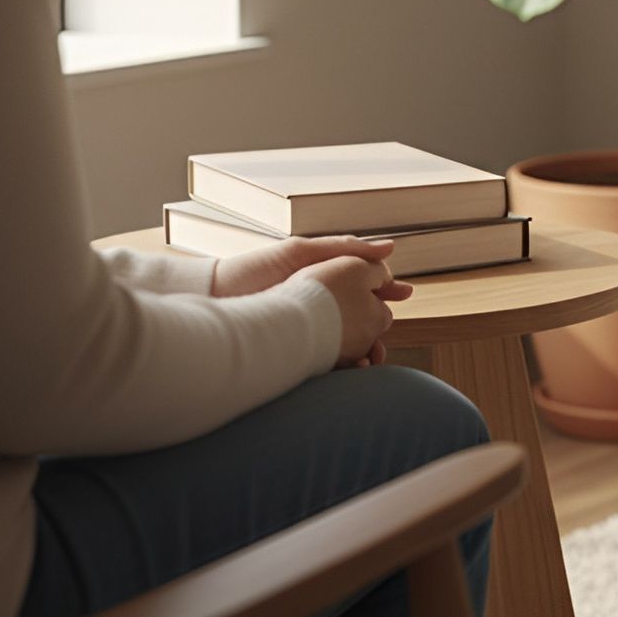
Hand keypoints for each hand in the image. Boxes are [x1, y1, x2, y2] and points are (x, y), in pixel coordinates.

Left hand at [212, 237, 412, 367]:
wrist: (212, 298)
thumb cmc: (252, 270)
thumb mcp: (301, 251)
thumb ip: (343, 248)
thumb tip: (389, 248)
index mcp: (319, 275)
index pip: (361, 282)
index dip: (385, 288)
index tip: (404, 294)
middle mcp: (315, 300)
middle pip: (358, 314)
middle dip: (378, 326)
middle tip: (391, 335)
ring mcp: (304, 323)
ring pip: (345, 338)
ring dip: (363, 348)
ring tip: (375, 357)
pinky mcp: (292, 345)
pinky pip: (324, 356)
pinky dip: (341, 363)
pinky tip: (351, 368)